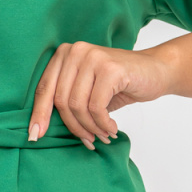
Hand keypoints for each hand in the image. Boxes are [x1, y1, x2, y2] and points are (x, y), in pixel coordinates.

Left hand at [28, 41, 171, 148]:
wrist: (156, 71)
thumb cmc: (119, 84)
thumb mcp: (87, 90)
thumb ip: (66, 100)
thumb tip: (38, 130)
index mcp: (65, 54)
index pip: (45, 88)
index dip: (39, 114)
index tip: (34, 136)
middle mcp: (76, 51)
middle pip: (61, 101)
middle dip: (74, 127)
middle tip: (89, 141)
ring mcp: (93, 57)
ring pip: (78, 106)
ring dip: (91, 128)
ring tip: (102, 135)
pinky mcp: (110, 68)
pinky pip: (96, 107)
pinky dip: (103, 124)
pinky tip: (112, 128)